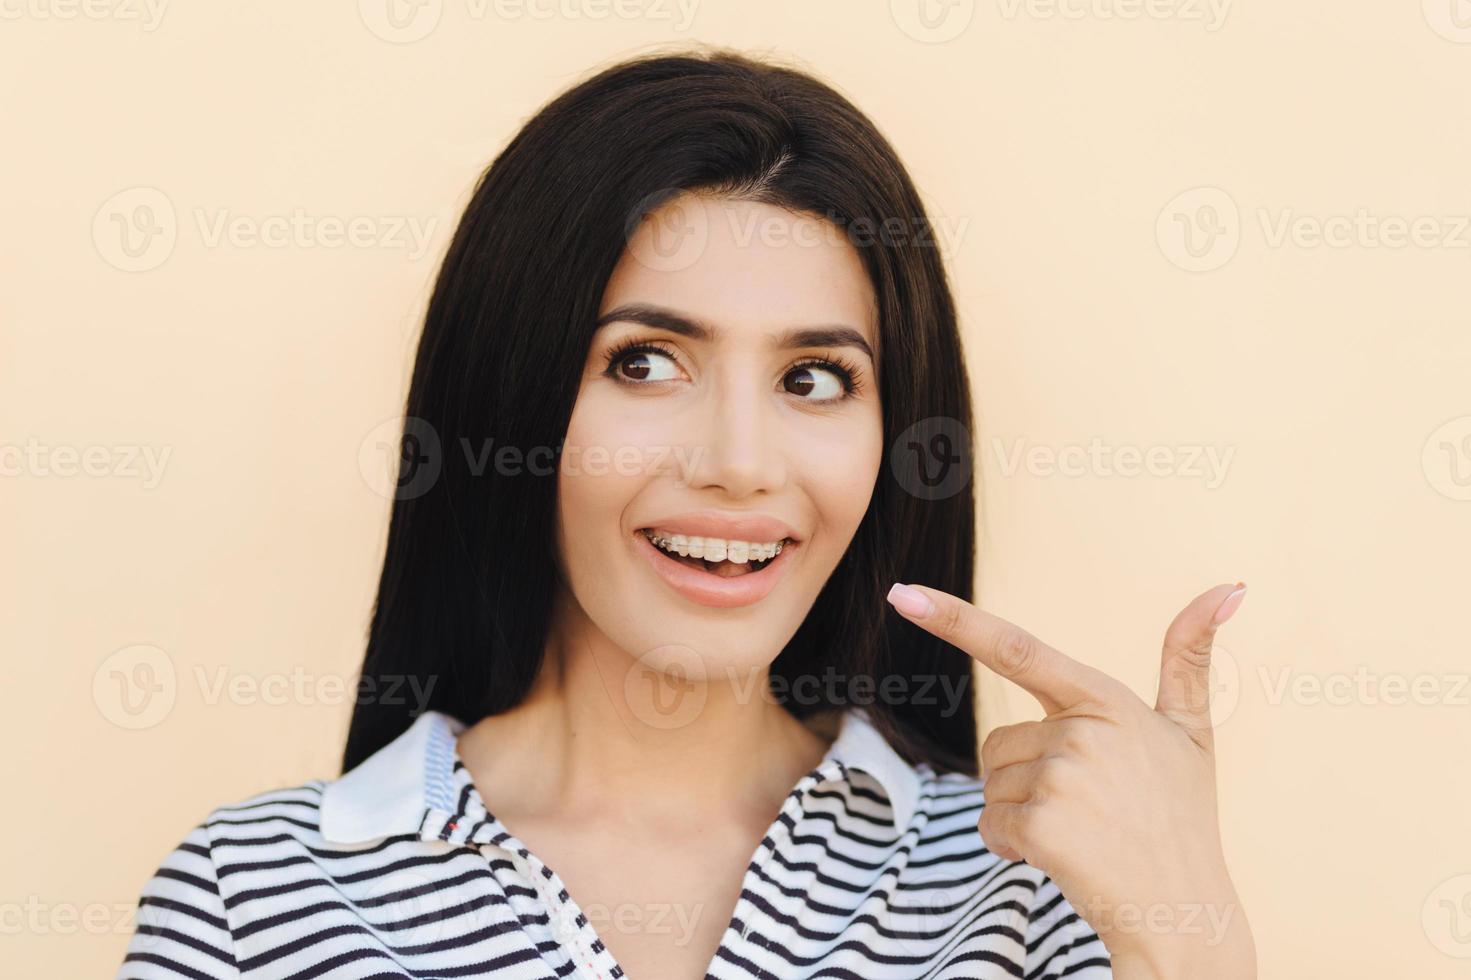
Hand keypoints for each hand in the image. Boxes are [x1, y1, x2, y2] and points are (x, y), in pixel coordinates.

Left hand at [885, 580, 1256, 979]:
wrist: (1186, 912)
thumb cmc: (1181, 818)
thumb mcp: (1191, 732)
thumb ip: (1191, 657)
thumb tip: (1231, 586)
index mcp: (1107, 698)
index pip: (1016, 649)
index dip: (953, 619)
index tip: (901, 593)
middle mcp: (1082, 730)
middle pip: (1001, 742)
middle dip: (1027, 778)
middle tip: (1089, 808)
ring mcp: (1061, 776)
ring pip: (993, 784)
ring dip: (1021, 815)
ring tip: (1083, 833)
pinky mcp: (1042, 823)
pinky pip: (991, 824)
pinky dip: (1013, 846)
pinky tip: (1063, 859)